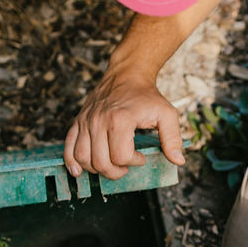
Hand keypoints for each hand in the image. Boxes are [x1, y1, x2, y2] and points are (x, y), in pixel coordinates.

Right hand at [64, 70, 185, 179]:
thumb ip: (173, 139)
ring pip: (83, 158)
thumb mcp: (167, 114)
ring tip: (110, 164)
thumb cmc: (148, 96)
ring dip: (96, 169)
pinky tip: (80, 171)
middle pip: (101, 162)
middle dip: (116, 171)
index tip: (142, 156)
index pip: (121, 157)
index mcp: (120, 119)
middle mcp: (99, 120)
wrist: (127, 74)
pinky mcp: (78, 121)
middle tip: (127, 165)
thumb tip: (179, 161)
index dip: (134, 163)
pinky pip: (68, 147)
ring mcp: (86, 121)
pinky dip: (72, 162)